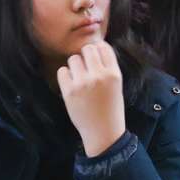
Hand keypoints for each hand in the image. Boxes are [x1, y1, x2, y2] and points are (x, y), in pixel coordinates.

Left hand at [56, 40, 128, 156]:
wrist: (103, 131)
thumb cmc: (111, 108)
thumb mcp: (116, 85)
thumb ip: (107, 68)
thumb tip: (94, 48)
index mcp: (114, 74)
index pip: (104, 47)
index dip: (98, 49)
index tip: (95, 57)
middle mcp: (99, 75)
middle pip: (87, 49)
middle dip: (86, 56)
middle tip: (86, 68)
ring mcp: (83, 83)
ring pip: (73, 59)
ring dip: (75, 66)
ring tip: (79, 78)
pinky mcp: (69, 91)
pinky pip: (62, 71)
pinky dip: (65, 75)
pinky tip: (71, 84)